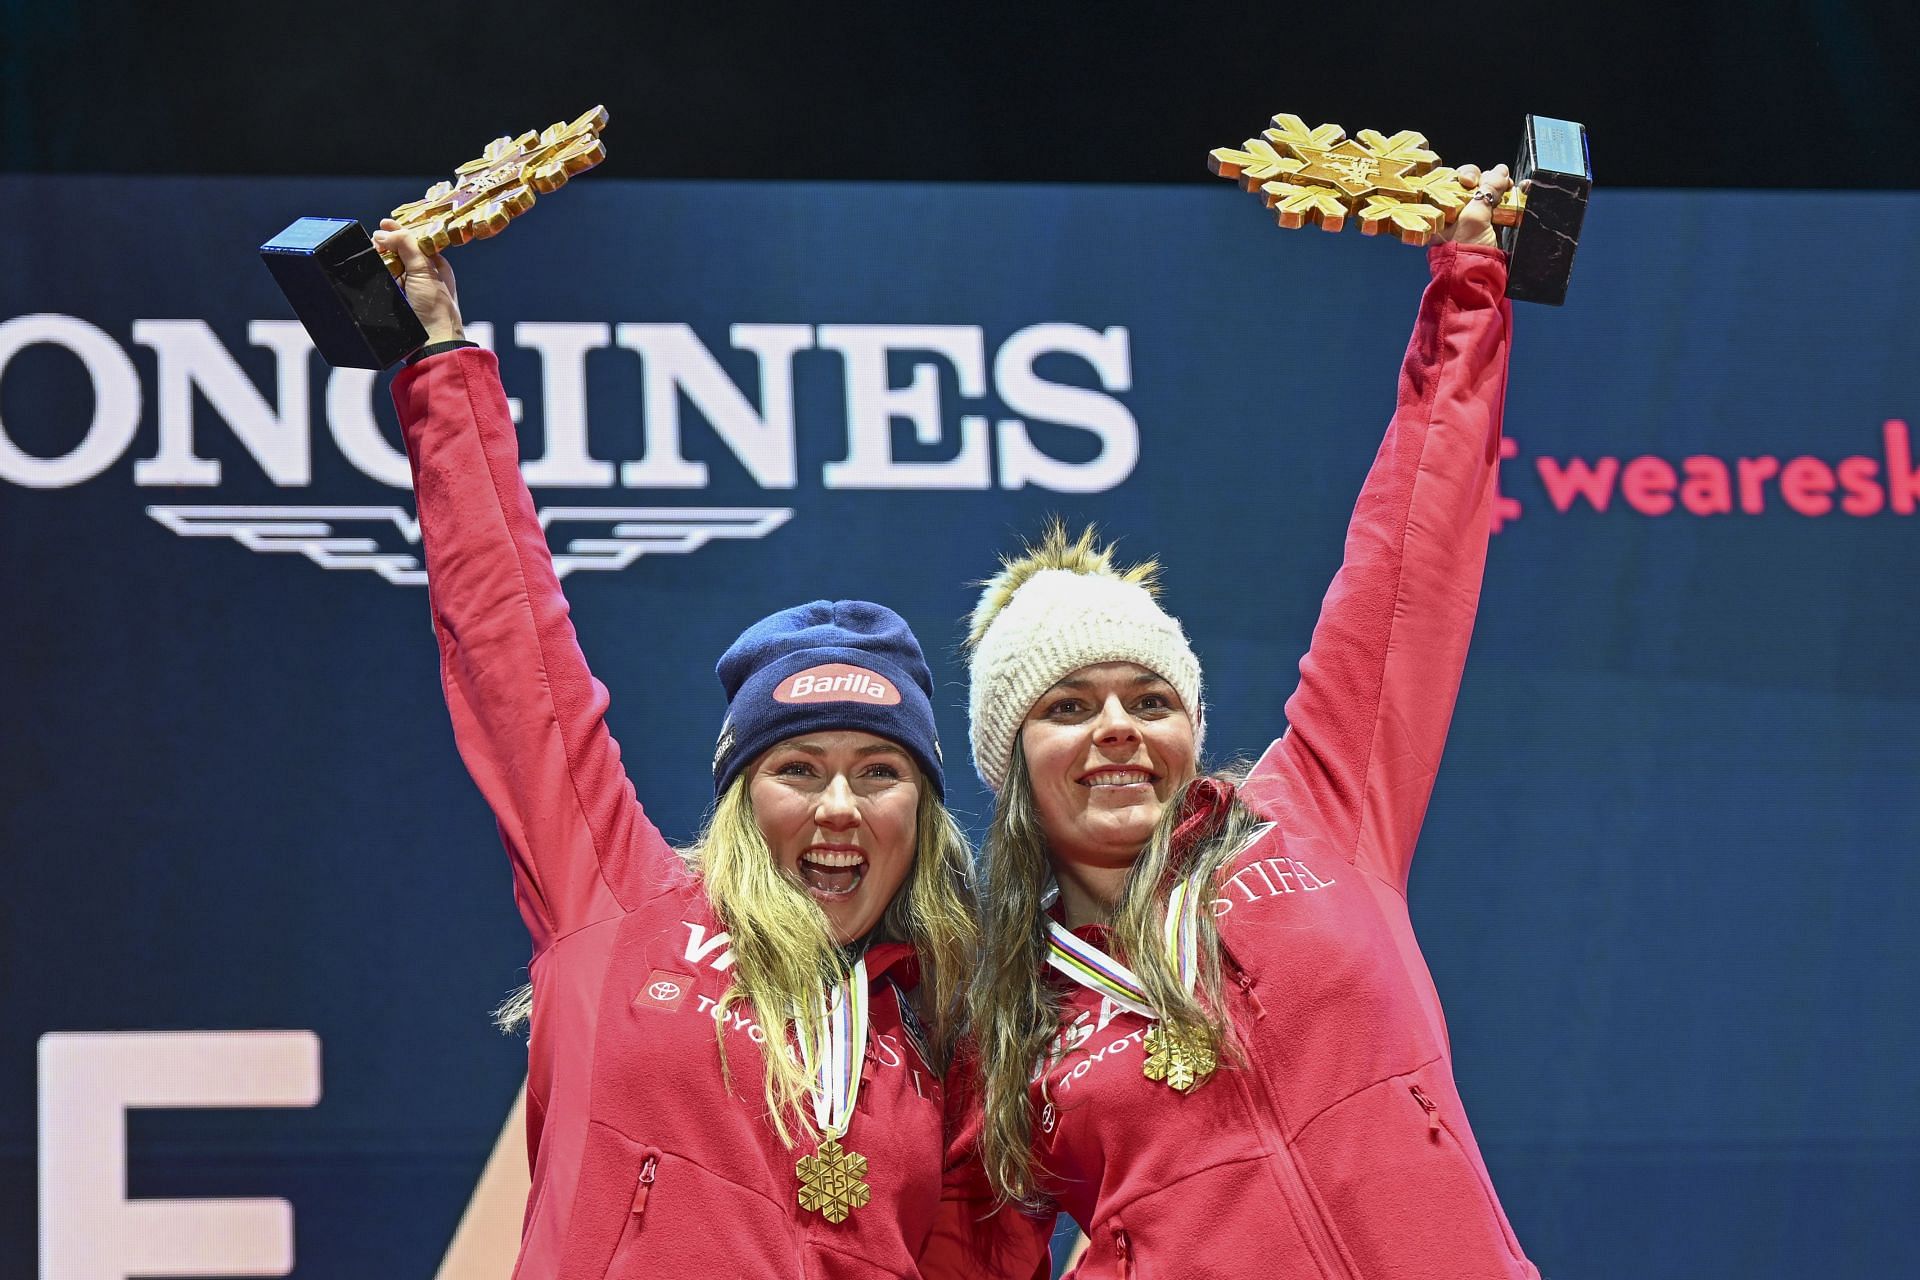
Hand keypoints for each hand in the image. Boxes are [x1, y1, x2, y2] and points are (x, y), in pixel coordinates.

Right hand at [372, 219, 464, 344]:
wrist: (431, 344)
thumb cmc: (436, 309)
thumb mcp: (425, 270)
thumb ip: (408, 246)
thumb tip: (384, 233)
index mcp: (434, 266)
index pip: (414, 242)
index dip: (398, 232)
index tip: (382, 224)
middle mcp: (422, 276)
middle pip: (398, 253)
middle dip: (385, 245)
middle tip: (373, 241)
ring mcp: (408, 290)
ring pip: (389, 267)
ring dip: (379, 260)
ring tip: (370, 253)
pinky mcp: (396, 303)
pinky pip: (383, 284)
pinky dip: (375, 277)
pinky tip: (369, 271)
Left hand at [1436, 163, 1520, 246]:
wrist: (1478, 279)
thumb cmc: (1467, 250)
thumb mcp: (1474, 218)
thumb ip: (1487, 192)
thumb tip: (1501, 170)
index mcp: (1440, 210)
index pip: (1451, 180)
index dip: (1465, 176)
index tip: (1471, 181)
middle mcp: (1454, 211)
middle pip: (1473, 183)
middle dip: (1488, 180)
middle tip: (1499, 183)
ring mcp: (1472, 217)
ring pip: (1487, 191)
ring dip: (1501, 186)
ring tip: (1511, 186)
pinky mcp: (1488, 224)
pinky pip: (1498, 203)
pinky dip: (1507, 195)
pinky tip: (1517, 188)